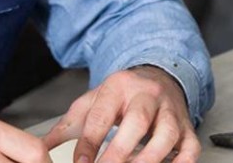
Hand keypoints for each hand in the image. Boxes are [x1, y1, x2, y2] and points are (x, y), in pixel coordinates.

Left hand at [41, 66, 199, 162]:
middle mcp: (147, 95)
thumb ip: (68, 125)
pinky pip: (190, 148)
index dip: (89, 142)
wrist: (156, 77)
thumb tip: (42, 148)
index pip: (102, 115)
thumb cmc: (122, 95)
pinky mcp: (188, 127)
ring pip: (166, 136)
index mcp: (118, 86)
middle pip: (136, 122)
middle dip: (119, 152)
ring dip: (148, 160)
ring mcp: (170, 111)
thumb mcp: (92, 101)